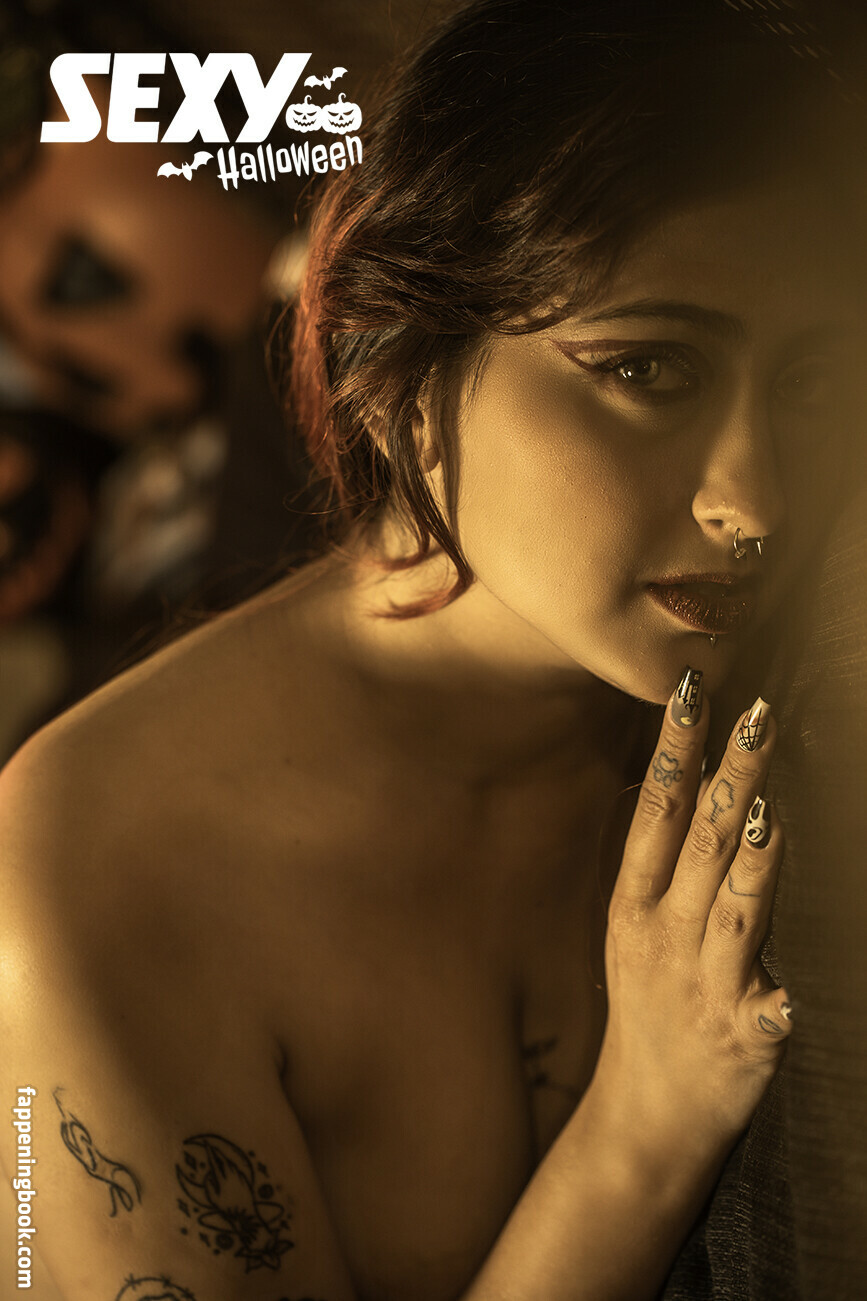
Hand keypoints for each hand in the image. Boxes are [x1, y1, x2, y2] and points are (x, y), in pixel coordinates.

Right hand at [590, 670, 789, 1176]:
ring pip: (732, 912)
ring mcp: (703, 985)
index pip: (657, 810)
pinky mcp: (742, 1038)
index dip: (675, 749)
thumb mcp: (638, 927)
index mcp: (637, 904)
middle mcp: (666, 935)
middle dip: (728, 776)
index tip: (690, 691)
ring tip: (769, 811)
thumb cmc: (650, 1007)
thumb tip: (691, 778)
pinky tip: (788, 995)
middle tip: (753, 715)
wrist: (642, 1118)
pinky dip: (774, 1005)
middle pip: (700, 842)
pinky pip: (762, 1017)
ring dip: (750, 863)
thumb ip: (665, 859)